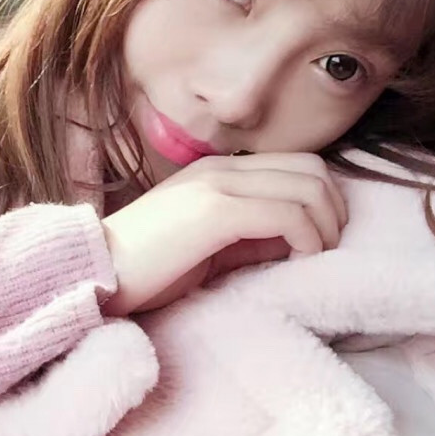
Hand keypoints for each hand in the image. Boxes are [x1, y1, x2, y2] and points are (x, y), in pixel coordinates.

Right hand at [101, 152, 346, 315]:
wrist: (100, 271)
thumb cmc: (149, 265)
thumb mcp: (209, 244)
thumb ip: (250, 234)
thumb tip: (296, 239)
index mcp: (219, 171)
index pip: (299, 164)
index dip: (325, 200)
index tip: (321, 239)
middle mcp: (222, 168)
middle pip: (313, 170)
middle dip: (334, 211)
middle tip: (326, 248)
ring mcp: (217, 185)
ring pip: (308, 187)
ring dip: (325, 227)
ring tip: (313, 257)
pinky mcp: (215, 211)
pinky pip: (287, 214)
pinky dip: (307, 238)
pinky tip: (298, 260)